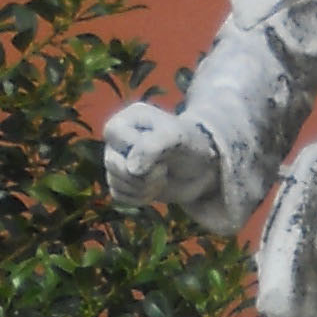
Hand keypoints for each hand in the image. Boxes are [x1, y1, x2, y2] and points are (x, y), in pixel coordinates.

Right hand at [103, 102, 225, 214]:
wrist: (205, 168)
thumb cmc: (192, 145)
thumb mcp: (177, 137)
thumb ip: (152, 146)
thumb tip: (130, 169)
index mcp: (129, 118)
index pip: (114, 134)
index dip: (135, 152)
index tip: (161, 157)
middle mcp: (121, 138)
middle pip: (112, 163)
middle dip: (140, 175)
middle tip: (163, 171)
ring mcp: (121, 160)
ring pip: (114, 181)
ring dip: (141, 188)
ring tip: (162, 179)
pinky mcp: (125, 181)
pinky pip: (118, 195)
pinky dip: (137, 198)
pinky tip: (154, 191)